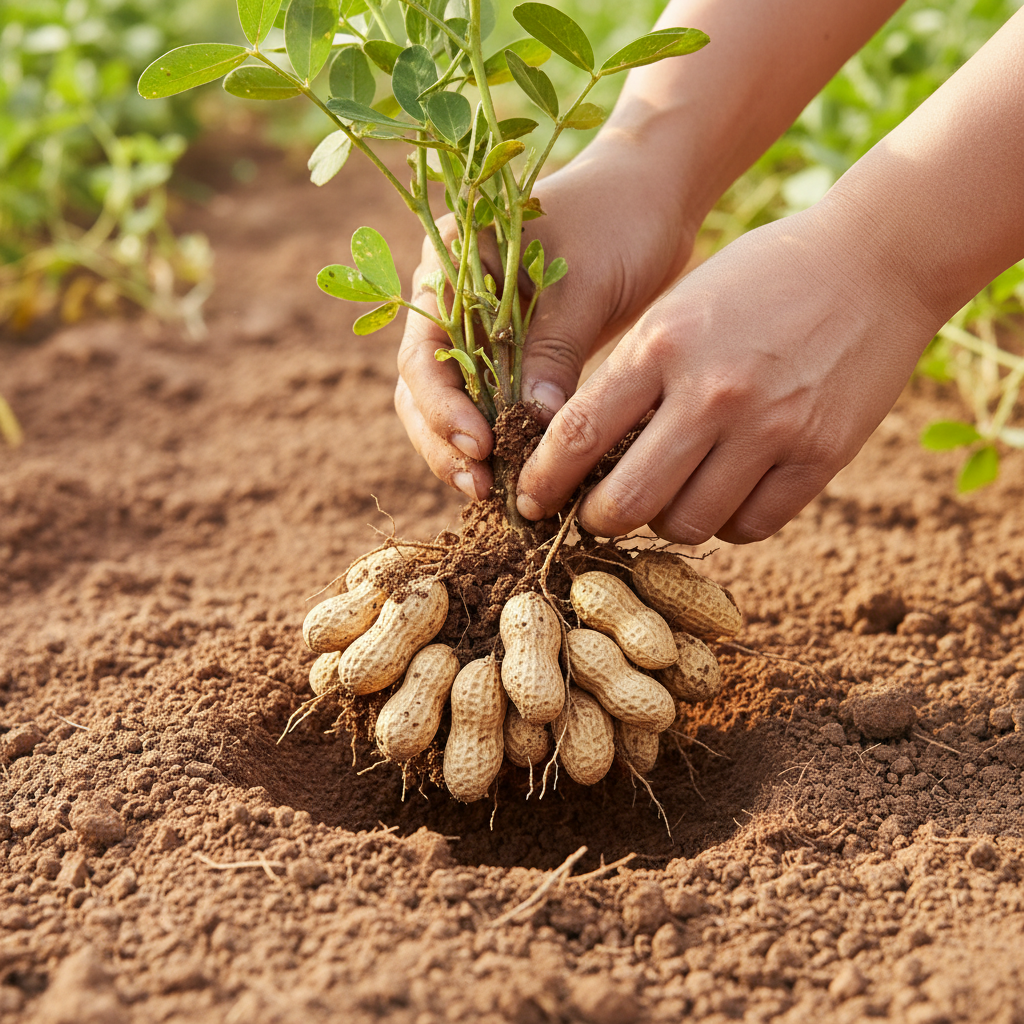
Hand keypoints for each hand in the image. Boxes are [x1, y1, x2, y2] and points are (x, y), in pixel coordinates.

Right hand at [394, 139, 695, 500]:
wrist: (654, 197)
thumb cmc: (621, 219)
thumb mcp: (584, 282)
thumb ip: (552, 349)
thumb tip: (531, 424)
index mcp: (450, 263)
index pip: (422, 349)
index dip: (442, 406)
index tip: (480, 444)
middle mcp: (449, 300)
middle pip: (421, 387)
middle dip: (443, 442)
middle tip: (481, 488)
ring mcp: (475, 329)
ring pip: (448, 405)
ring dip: (463, 452)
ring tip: (494, 493)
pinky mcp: (509, 354)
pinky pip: (489, 406)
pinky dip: (499, 441)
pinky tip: (518, 473)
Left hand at [516, 203, 938, 543]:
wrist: (876, 258)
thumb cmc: (758, 280)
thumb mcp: (678, 308)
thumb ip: (632, 376)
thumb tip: (581, 454)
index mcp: (661, 344)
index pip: (577, 434)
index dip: (543, 482)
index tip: (529, 502)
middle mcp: (710, 391)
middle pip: (626, 502)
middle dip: (597, 520)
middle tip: (596, 515)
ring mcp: (769, 427)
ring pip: (687, 524)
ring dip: (665, 523)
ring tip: (669, 497)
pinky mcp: (820, 454)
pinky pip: (751, 526)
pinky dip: (728, 523)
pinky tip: (726, 493)